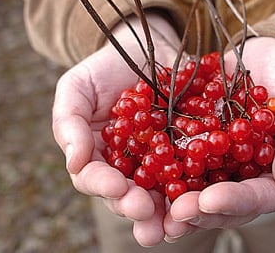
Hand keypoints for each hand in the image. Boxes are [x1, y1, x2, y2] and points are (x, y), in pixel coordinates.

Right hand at [52, 14, 179, 245]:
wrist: (146, 50)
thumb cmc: (105, 69)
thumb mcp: (78, 87)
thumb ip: (69, 122)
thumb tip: (74, 162)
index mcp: (99, 157)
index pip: (95, 179)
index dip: (104, 186)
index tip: (117, 188)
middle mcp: (129, 167)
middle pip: (129, 195)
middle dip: (136, 208)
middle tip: (147, 214)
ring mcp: (160, 161)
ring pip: (162, 192)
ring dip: (168, 211)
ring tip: (175, 223)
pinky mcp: (188, 151)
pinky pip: (194, 169)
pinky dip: (199, 184)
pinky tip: (205, 194)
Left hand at [163, 37, 274, 239]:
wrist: (263, 57)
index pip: (260, 197)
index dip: (236, 202)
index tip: (211, 200)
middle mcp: (244, 175)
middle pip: (223, 203)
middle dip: (198, 211)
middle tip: (175, 214)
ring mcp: (217, 162)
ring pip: (195, 189)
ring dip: (172, 202)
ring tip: (150, 208)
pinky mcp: (194, 143)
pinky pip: (175, 159)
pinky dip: (157, 168)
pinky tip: (137, 171)